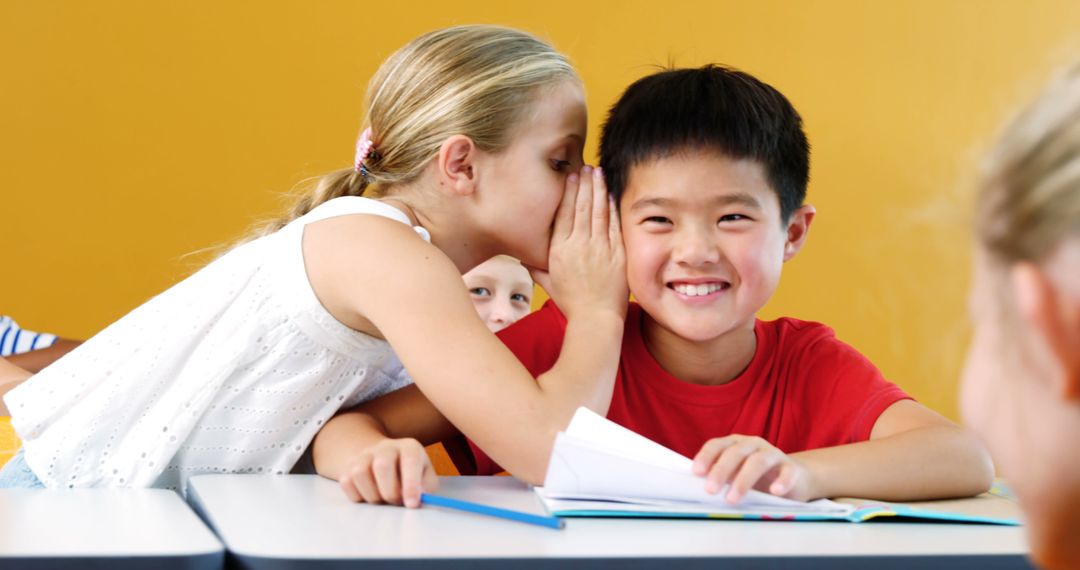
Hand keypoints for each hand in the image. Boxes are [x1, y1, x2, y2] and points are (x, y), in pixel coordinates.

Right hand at [337, 438, 438, 507]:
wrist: (384, 461)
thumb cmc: (410, 474)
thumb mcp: (425, 478)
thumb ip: (426, 488)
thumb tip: (416, 500)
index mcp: (409, 447)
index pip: (410, 460)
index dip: (411, 484)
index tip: (412, 504)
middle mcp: (386, 447)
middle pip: (382, 465)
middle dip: (390, 492)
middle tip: (397, 503)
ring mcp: (365, 455)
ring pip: (360, 474)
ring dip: (372, 495)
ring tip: (383, 500)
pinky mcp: (349, 466)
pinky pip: (347, 482)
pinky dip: (357, 496)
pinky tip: (369, 496)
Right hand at [545, 166, 627, 320]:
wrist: (596, 319)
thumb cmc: (572, 303)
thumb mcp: (547, 283)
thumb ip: (534, 267)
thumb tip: (520, 257)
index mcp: (559, 250)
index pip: (563, 214)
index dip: (568, 192)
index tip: (570, 176)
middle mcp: (578, 246)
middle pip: (580, 207)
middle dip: (584, 183)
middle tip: (586, 166)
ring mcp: (599, 248)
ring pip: (597, 211)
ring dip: (598, 189)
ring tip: (598, 172)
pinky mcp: (616, 254)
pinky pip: (613, 224)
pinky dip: (612, 207)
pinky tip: (611, 194)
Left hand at [692, 435, 814, 502]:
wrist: (794, 477)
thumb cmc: (758, 477)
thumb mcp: (736, 474)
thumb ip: (721, 477)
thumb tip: (699, 491)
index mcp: (735, 443)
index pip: (717, 445)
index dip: (706, 457)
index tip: (696, 473)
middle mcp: (753, 444)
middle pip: (735, 453)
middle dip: (721, 470)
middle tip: (710, 490)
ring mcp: (773, 454)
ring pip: (758, 461)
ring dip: (743, 480)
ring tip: (732, 498)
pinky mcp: (791, 467)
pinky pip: (787, 472)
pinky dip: (782, 481)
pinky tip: (775, 492)